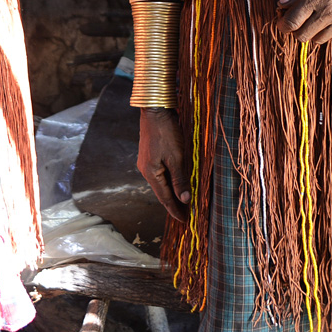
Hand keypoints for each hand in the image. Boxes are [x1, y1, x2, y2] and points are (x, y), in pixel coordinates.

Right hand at [137, 107, 190, 222]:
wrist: (155, 110)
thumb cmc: (166, 132)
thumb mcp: (177, 157)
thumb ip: (180, 179)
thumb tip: (184, 199)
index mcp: (151, 173)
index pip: (165, 198)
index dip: (175, 210)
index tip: (184, 221)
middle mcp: (145, 170)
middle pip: (161, 192)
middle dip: (173, 204)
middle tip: (186, 215)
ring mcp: (146, 162)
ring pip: (160, 183)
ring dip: (171, 192)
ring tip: (183, 202)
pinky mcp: (150, 155)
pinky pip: (160, 174)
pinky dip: (169, 181)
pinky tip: (175, 182)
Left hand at [278, 0, 331, 45]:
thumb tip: (282, 4)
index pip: (292, 22)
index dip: (282, 24)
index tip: (281, 20)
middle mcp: (327, 12)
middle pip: (301, 36)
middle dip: (293, 30)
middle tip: (294, 18)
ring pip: (316, 40)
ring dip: (309, 33)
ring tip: (309, 19)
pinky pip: (331, 38)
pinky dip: (324, 33)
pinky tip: (323, 20)